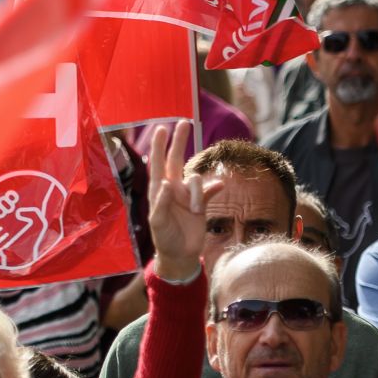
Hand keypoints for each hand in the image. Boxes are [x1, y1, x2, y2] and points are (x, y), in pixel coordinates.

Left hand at [146, 121, 211, 283]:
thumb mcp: (159, 222)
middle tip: (184, 122)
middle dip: (179, 141)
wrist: (181, 254)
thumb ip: (161, 203)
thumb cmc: (164, 238)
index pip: (157, 163)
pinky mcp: (201, 203)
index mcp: (159, 190)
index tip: (161, 128)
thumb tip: (165, 182)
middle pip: (175, 159)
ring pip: (196, 179)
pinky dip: (214, 186)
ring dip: (198, 192)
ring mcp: (187, 194)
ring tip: (196, 211)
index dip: (158, 146)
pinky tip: (220, 185)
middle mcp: (172, 188)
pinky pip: (210, 189)